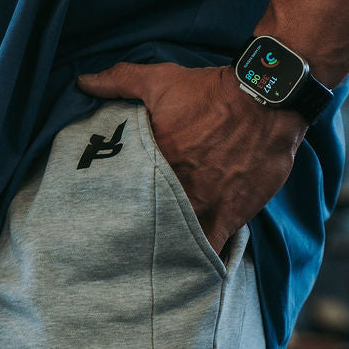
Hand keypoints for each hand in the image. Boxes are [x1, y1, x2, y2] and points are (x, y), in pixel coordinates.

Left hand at [76, 61, 307, 258]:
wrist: (265, 99)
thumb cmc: (210, 91)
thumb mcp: (159, 80)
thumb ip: (119, 81)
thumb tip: (83, 81)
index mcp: (152, 163)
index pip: (123, 194)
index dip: (114, 205)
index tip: (107, 211)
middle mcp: (175, 191)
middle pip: (146, 223)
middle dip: (136, 232)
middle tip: (125, 242)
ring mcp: (203, 207)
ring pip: (175, 242)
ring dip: (165, 249)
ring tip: (153, 259)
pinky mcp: (230, 216)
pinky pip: (212, 248)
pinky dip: (200, 260)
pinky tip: (189, 269)